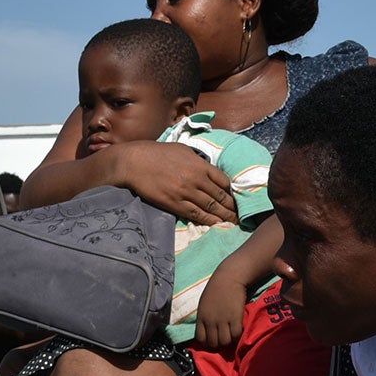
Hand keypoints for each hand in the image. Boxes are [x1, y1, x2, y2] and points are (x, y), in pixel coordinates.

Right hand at [108, 143, 238, 225]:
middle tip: (241, 215)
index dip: (231, 191)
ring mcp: (185, 193)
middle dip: (232, 207)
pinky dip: (209, 221)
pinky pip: (196, 215)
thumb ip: (198, 159)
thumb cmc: (156, 153)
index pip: (223, 181)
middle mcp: (196, 179)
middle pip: (221, 197)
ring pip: (211, 208)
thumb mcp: (182, 150)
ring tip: (233, 223)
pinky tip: (217, 225)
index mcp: (199, 165)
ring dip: (225, 217)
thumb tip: (208, 167)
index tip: (236, 198)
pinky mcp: (174, 204)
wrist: (134, 162)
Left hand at [192, 277, 247, 351]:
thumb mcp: (204, 303)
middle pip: (214, 343)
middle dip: (219, 344)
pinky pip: (236, 335)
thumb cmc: (216, 288)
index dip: (208, 343)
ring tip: (232, 336)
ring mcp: (223, 320)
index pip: (201, 339)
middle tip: (225, 339)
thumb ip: (205, 317)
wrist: (229, 277)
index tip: (214, 341)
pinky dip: (238, 336)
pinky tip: (239, 331)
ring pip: (225, 342)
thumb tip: (208, 330)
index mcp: (201, 317)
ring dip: (229, 342)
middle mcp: (211, 321)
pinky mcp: (235, 318)